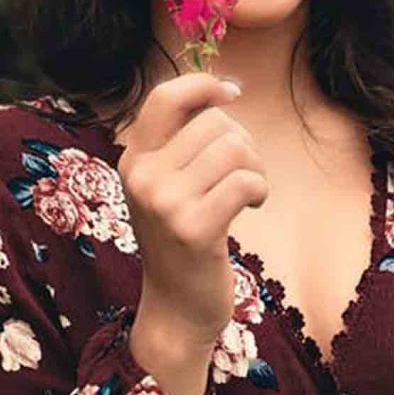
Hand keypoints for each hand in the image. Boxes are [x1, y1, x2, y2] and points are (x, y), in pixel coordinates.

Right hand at [118, 71, 267, 349]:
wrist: (176, 309)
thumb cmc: (182, 241)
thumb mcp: (167, 187)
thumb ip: (183, 143)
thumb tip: (224, 90)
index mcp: (133, 159)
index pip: (165, 97)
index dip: (203, 85)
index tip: (232, 94)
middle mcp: (142, 176)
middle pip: (214, 123)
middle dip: (243, 142)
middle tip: (244, 174)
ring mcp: (165, 203)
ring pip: (233, 149)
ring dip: (255, 168)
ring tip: (249, 191)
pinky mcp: (194, 229)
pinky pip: (244, 182)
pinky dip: (260, 190)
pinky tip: (253, 207)